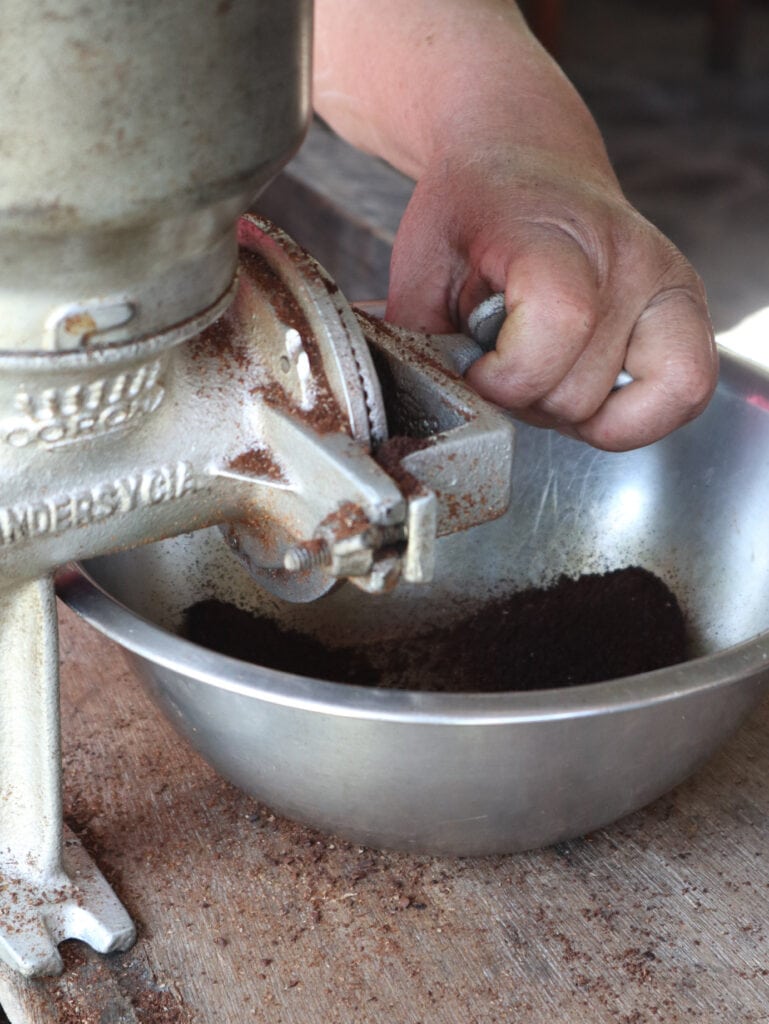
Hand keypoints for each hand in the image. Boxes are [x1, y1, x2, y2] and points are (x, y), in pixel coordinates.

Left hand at [385, 145, 716, 451]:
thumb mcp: (422, 267)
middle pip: (579, 390)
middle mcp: (628, 257)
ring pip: (619, 409)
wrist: (526, 156)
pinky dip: (633, 418)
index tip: (475, 368)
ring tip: (543, 368)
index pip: (561, 318)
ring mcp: (666, 284)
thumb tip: (409, 402)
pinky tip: (590, 390)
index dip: (507, 373)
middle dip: (526, 398)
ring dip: (567, 411)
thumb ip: (419, 341)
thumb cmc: (471, 213)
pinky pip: (684, 396)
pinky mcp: (688, 310)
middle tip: (503, 364)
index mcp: (553, 233)